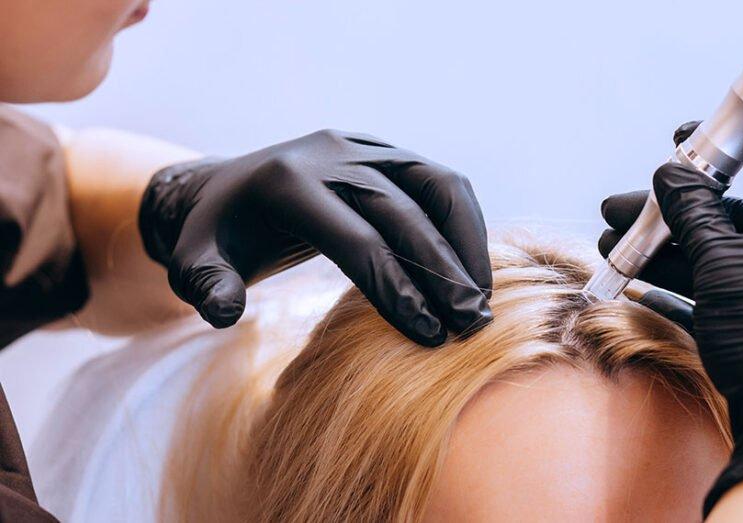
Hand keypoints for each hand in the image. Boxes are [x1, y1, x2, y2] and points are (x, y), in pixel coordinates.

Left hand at [139, 129, 491, 345]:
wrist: (226, 189)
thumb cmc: (215, 240)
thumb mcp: (194, 265)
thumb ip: (206, 288)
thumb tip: (224, 312)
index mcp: (288, 183)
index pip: (356, 238)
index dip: (395, 287)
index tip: (427, 334)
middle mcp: (333, 155)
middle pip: (405, 213)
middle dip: (441, 272)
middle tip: (469, 324)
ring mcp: (366, 147)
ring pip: (438, 186)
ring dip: (466, 243)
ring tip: (481, 299)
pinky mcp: (388, 152)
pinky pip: (441, 183)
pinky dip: (464, 224)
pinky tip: (473, 270)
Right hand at [601, 122, 742, 521]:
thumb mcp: (723, 261)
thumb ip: (694, 212)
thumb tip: (671, 174)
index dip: (732, 141)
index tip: (687, 139)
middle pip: (736, 213)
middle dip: (674, 211)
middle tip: (623, 210)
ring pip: (723, 259)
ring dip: (668, 252)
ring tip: (615, 250)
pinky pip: (725, 298)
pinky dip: (684, 290)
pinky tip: (639, 290)